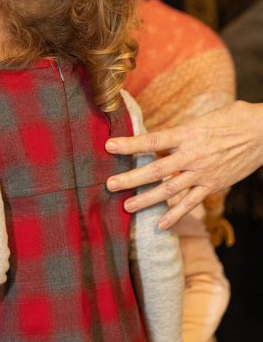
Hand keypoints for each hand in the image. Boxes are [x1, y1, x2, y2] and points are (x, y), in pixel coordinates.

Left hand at [105, 101, 262, 227]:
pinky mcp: (213, 185)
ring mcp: (203, 173)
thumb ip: (180, 129)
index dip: (130, 144)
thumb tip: (161, 135)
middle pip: (156, 169)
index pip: (152, 139)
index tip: (109, 146)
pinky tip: (160, 223)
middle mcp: (192, 155)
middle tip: (109, 185)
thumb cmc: (232, 118)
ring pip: (170, 190)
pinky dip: (175, 214)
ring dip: (147, 199)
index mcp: (187, 133)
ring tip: (127, 207)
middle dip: (131, 178)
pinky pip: (191, 202)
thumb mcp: (202, 118)